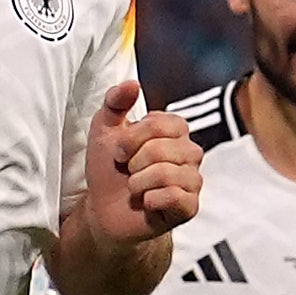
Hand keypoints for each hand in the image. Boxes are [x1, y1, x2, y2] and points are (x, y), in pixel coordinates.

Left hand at [88, 84, 204, 242]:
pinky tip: (147, 203)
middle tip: (128, 172)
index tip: (119, 151)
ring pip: (167, 174)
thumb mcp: (104, 130)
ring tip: (135, 188)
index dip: (132, 138)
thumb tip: (132, 84)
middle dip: (133, 163)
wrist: (103, 210)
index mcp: (174, 130)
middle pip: (162, 149)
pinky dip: (150, 200)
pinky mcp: (190, 207)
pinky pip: (174, 196)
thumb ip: (115, 103)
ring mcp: (192, 180)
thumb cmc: (109, 170)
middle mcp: (190, 153)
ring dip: (138, 183)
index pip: (161, 123)